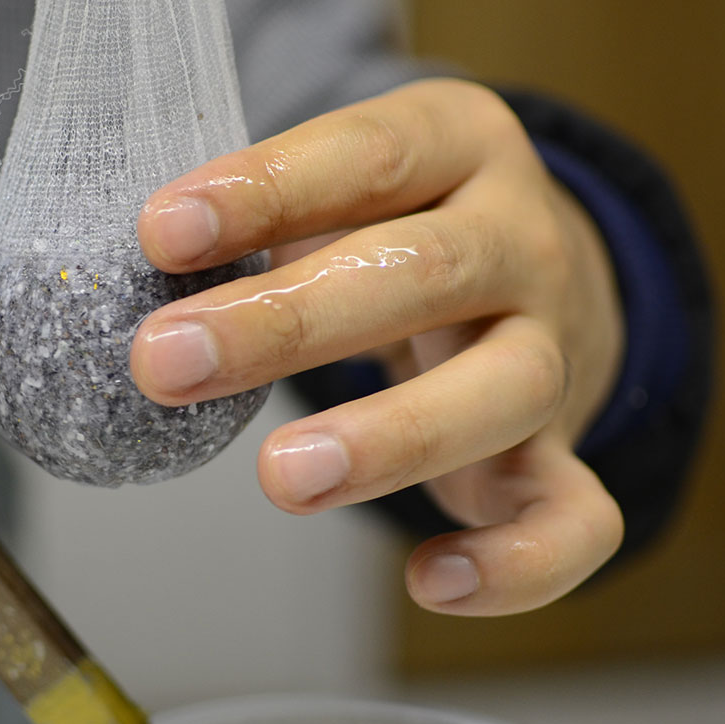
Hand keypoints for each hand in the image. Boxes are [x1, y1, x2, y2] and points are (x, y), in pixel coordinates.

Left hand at [130, 79, 625, 615]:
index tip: (161, 233)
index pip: (370, 156)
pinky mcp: (562, 453)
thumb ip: (264, 215)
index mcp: (462, 143)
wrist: (533, 271)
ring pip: (508, 388)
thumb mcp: (342, 182)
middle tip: (166, 361)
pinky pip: (579, 517)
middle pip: (429, 271)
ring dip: (393, 437)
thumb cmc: (396, 223)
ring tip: (282, 476)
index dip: (267, 191)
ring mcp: (555, 347)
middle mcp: (523, 239)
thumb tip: (145, 263)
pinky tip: (428, 581)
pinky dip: (519, 562)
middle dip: (289, 322)